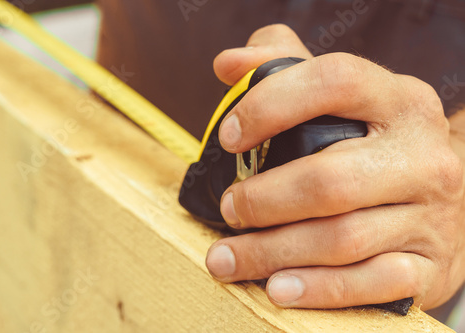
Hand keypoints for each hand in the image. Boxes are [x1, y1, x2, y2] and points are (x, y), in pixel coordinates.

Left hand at [205, 24, 464, 309]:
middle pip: (330, 179)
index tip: (229, 137)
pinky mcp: (427, 266)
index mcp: (398, 100)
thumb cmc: (372, 146)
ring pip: (341, 239)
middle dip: (264, 200)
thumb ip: (281, 66)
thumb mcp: (340, 98)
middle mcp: (422, 155)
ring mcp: (430, 215)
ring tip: (228, 257)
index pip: (334, 81)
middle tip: (228, 209)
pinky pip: (368, 283)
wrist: (443, 203)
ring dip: (272, 252)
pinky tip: (277, 289)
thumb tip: (228, 65)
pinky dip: (317, 289)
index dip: (272, 104)